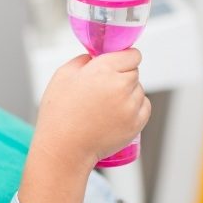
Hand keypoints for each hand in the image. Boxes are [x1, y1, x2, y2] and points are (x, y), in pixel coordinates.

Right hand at [32, 48, 150, 168]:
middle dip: (122, 75)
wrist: (64, 147)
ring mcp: (130, 106)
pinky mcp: (136, 124)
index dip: (123, 57)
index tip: (116, 63)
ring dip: (128, 92)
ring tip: (106, 104)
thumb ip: (83, 59)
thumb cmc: (59, 112)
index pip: (131, 54)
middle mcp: (120, 86)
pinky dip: (134, 108)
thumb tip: (95, 57)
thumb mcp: (63, 75)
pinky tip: (115, 113)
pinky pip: (144, 107)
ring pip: (139, 90)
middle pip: (134, 71)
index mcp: (103, 69)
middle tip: (103, 87)